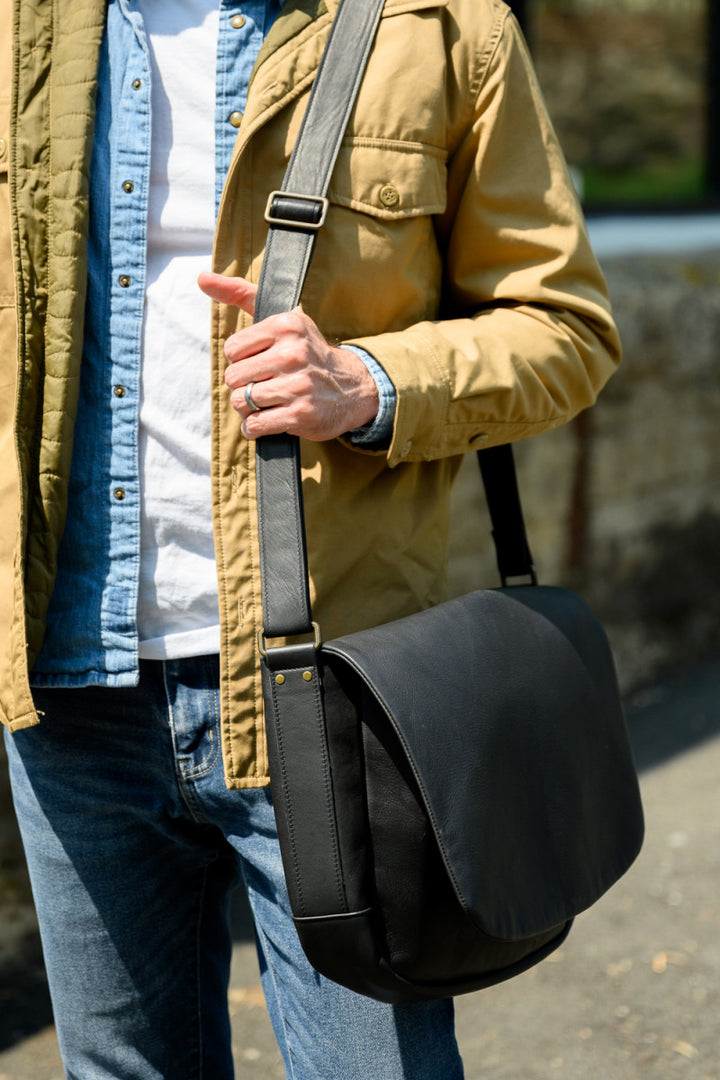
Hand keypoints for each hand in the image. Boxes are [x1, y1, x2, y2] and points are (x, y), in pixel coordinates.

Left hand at [197, 272, 379, 440]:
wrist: (353, 388)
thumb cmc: (307, 352)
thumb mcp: (282, 318)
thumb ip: (241, 293)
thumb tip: (202, 278)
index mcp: (286, 325)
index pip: (232, 349)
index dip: (240, 360)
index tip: (259, 362)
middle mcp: (293, 353)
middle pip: (233, 377)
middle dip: (242, 385)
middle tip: (262, 385)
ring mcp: (298, 386)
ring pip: (242, 401)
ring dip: (247, 408)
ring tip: (265, 403)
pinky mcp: (301, 414)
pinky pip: (255, 424)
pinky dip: (253, 428)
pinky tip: (266, 420)